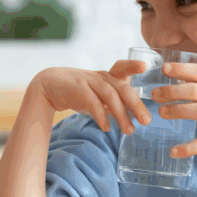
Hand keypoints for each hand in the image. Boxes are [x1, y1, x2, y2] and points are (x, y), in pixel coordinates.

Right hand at [29, 60, 151, 133]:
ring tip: (129, 130)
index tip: (144, 66)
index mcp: (108, 76)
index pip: (123, 67)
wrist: (49, 86)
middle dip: (136, 104)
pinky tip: (106, 127)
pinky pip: (93, 102)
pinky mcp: (77, 88)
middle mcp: (101, 76)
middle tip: (147, 121)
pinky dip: (101, 115)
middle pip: (122, 88)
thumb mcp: (98, 93)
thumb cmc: (78, 91)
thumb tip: (135, 115)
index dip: (133, 65)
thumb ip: (115, 100)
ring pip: (110, 96)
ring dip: (121, 114)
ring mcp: (89, 81)